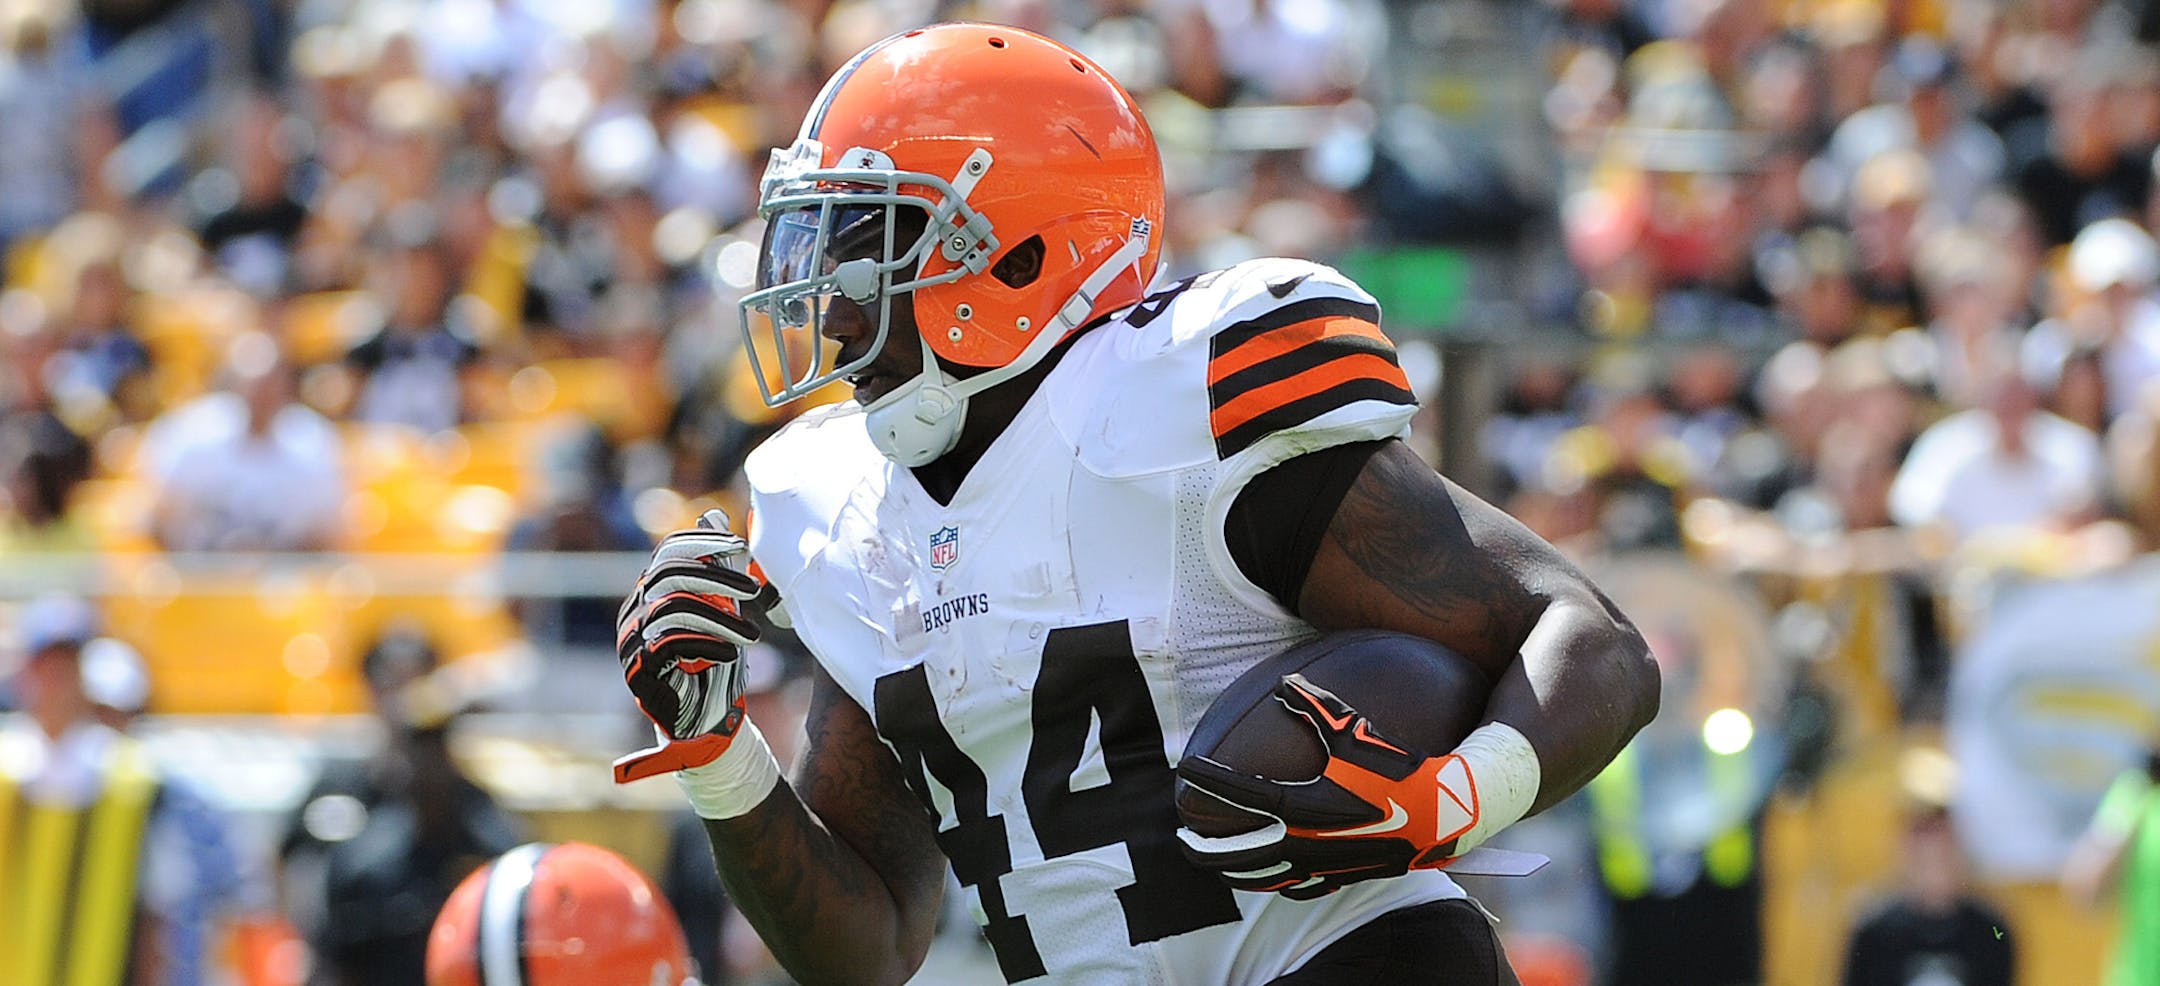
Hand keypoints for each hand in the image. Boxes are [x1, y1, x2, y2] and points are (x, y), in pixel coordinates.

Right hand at [613, 510, 775, 782]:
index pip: (667, 552)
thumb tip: (714, 514)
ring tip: (754, 634)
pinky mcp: (638, 669)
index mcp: (649, 593)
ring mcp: (631, 641)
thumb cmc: (712, 662)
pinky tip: (732, 653)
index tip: (740, 546)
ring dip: (722, 618)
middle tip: (754, 589)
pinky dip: (707, 643)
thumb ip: (716, 568)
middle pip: (667, 574)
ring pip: (672, 608)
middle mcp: (633, 612)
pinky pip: (670, 642)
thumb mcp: (720, 609)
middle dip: (717, 577)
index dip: (702, 543)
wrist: (702, 721)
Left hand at [1175, 673, 1481, 898]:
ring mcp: (1323, 866)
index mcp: (1303, 806)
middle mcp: (1306, 842)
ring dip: (1234, 873)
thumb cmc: (1399, 769)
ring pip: (1264, 879)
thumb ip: (1316, 707)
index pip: (1241, 794)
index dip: (1210, 781)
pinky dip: (1277, 886)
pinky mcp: (1344, 878)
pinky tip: (1273, 880)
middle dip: (1205, 848)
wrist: (1443, 814)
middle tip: (1183, 840)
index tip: (1186, 772)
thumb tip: (1283, 683)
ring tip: (1217, 867)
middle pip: (1240, 853)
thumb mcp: (1355, 733)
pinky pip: (1300, 889)